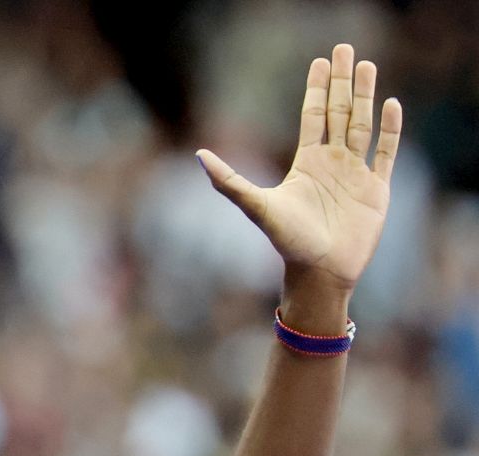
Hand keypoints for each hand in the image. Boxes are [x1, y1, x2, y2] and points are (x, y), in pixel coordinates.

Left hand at [197, 43, 401, 295]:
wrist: (319, 272)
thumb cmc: (287, 242)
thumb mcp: (255, 206)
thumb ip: (229, 181)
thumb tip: (199, 155)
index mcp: (306, 162)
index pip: (314, 115)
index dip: (317, 88)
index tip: (321, 61)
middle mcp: (332, 163)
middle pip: (340, 111)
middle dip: (344, 81)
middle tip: (347, 48)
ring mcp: (356, 173)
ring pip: (363, 124)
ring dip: (366, 96)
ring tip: (369, 65)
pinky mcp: (377, 188)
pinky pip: (387, 152)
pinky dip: (390, 129)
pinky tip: (390, 105)